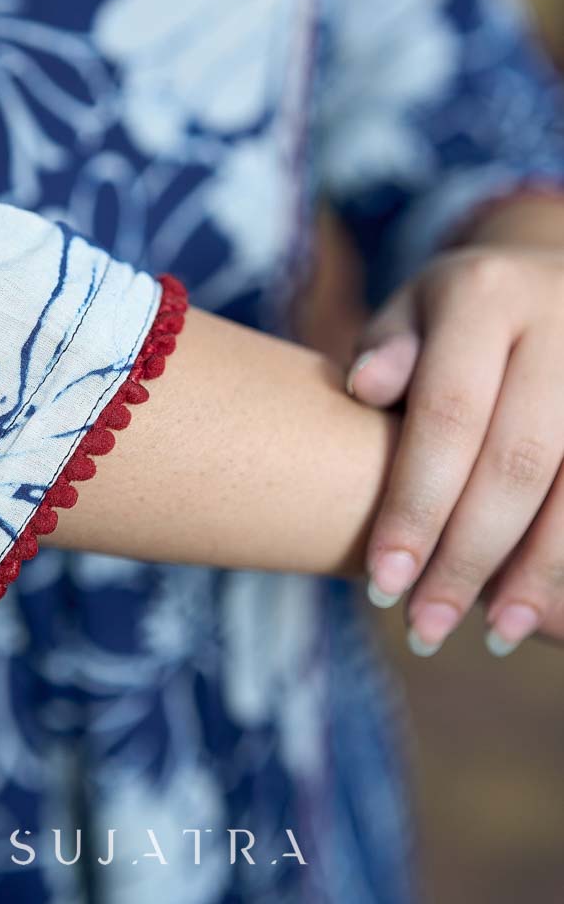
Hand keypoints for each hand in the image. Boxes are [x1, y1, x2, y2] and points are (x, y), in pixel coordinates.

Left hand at [348, 242, 563, 656]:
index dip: (417, 506)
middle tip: (425, 627)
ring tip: (494, 633)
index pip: (448, 417)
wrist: (549, 277)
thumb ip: (387, 350)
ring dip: (540, 573)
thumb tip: (365, 387)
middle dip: (469, 557)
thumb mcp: (411, 311)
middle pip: (517, 462)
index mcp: (486, 295)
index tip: (383, 581)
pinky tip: (545, 606)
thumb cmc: (457, 316)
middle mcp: (561, 323)